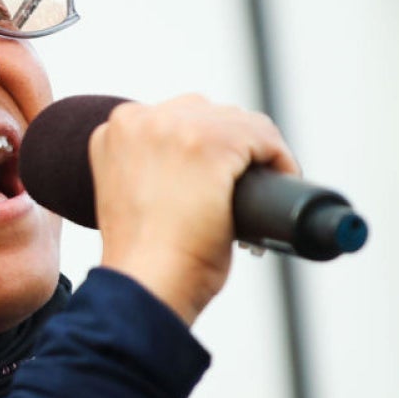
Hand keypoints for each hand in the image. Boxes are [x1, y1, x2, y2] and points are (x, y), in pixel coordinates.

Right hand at [91, 95, 298, 325]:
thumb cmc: (142, 258)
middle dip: (231, 148)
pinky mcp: (214, 143)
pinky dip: (280, 160)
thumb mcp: (133, 197)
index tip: (218, 177)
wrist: (147, 283)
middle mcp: (142, 120)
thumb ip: (151, 170)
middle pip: (210, 115)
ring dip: (256, 153)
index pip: (177, 119)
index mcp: (117, 131)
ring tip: (259, 190)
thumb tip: (196, 170)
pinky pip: (264, 138)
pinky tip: (281, 180)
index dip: (204, 147)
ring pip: (240, 124)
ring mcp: (178, 127)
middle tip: (238, 191)